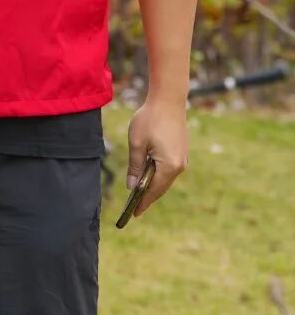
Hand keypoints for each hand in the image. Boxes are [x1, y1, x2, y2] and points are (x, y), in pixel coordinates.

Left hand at [126, 95, 187, 216]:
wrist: (169, 100)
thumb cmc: (150, 119)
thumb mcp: (136, 143)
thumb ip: (134, 166)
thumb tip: (131, 186)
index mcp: (168, 166)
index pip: (154, 191)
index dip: (143, 203)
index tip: (133, 214)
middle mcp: (179, 166)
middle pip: (161, 187)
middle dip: (147, 197)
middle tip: (134, 208)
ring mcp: (182, 159)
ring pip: (165, 179)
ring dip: (152, 186)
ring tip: (138, 195)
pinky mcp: (181, 152)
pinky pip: (168, 170)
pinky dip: (158, 176)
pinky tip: (148, 177)